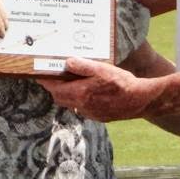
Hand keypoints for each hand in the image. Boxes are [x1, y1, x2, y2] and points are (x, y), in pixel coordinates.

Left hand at [38, 58, 153, 120]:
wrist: (140, 100)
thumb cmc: (122, 83)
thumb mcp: (102, 69)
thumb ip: (83, 66)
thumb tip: (67, 62)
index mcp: (80, 93)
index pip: (54, 88)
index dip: (46, 81)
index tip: (39, 74)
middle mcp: (82, 106)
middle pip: (60, 97)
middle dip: (55, 87)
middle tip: (55, 76)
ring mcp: (90, 113)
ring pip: (71, 103)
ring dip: (68, 94)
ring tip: (72, 82)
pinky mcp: (99, 116)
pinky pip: (83, 108)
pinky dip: (80, 99)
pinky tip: (89, 91)